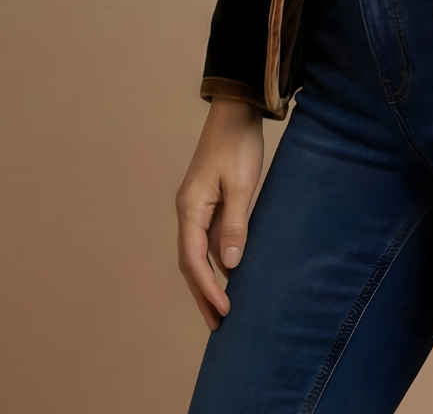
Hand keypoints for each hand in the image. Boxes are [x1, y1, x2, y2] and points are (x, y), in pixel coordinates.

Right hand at [175, 96, 264, 329]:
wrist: (236, 111)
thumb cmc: (238, 144)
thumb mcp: (242, 185)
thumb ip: (236, 223)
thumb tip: (230, 264)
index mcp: (190, 207)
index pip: (193, 259)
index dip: (206, 288)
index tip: (222, 311)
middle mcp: (188, 210)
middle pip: (190, 262)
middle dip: (202, 293)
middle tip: (217, 324)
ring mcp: (197, 205)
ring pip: (198, 251)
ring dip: (208, 279)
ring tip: (222, 308)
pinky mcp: (209, 200)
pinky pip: (209, 238)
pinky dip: (216, 259)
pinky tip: (230, 273)